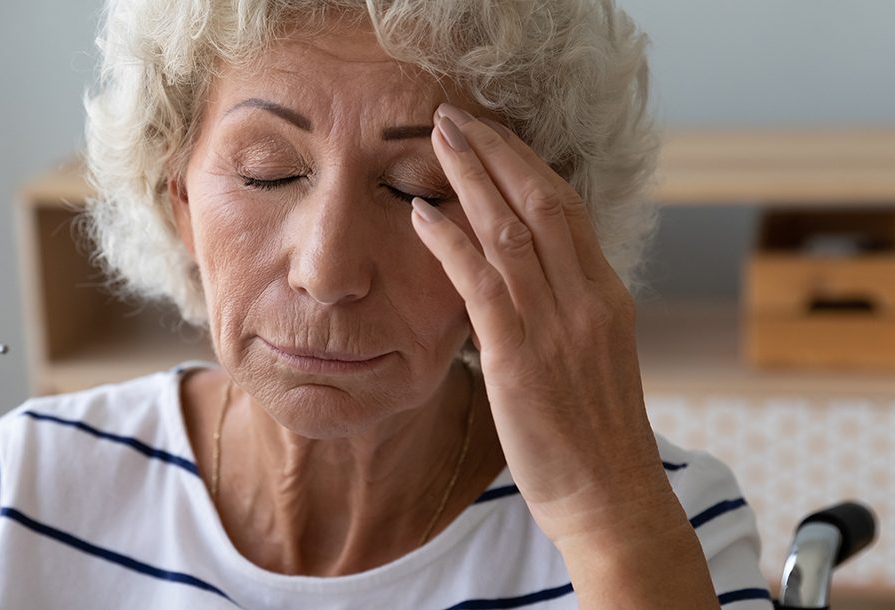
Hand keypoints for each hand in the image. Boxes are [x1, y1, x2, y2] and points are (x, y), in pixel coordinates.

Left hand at [411, 103, 673, 545]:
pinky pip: (482, 283)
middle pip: (540, 201)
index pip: (566, 209)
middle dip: (495, 151)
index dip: (526, 164)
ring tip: (437, 138)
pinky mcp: (520, 357)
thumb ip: (565, 314)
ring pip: (510, 229)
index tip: (493, 135)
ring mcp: (556, 325)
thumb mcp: (591, 360)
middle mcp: (586, 299)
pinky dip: (451, 241)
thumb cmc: (594, 438)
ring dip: (469, 176)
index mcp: (606, 297)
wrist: (611, 499)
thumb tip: (528, 282)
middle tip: (455, 115)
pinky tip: (422, 215)